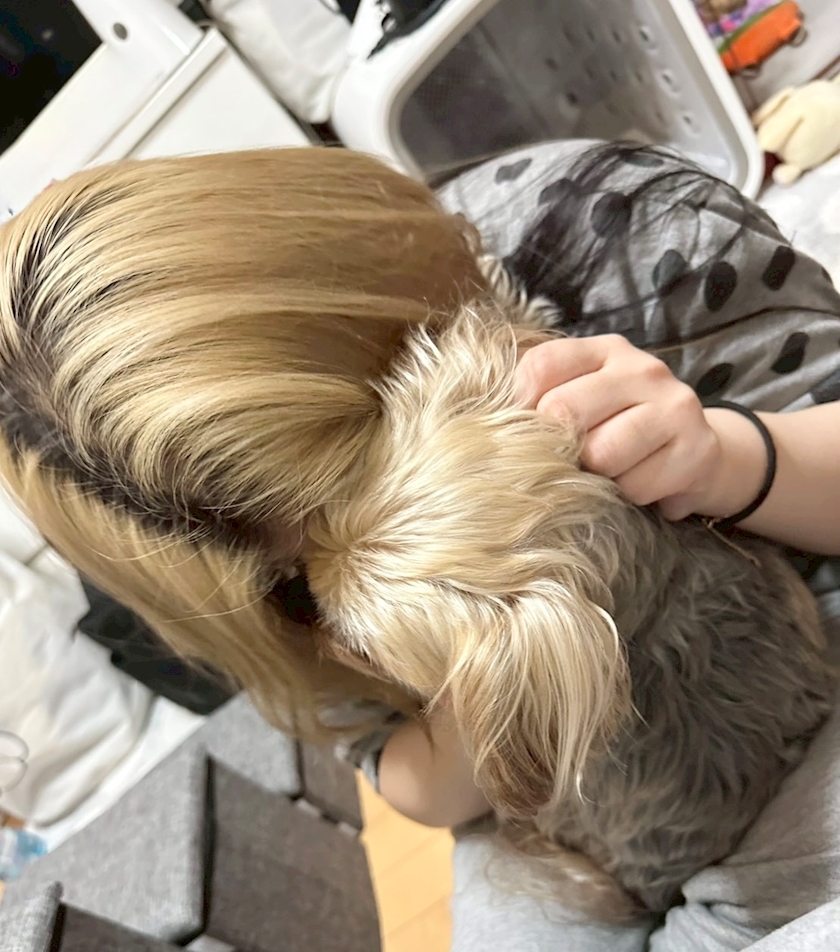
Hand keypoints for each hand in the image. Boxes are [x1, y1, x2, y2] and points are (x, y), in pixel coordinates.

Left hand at [515, 335, 753, 519]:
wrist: (699, 451)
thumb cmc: (622, 427)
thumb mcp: (585, 398)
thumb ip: (544, 398)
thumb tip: (493, 427)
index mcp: (605, 351)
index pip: (539, 366)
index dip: (524, 406)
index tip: (536, 429)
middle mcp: (641, 369)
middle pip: (563, 411)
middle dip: (563, 446)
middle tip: (580, 456)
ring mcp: (673, 405)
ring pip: (601, 455)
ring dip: (599, 475)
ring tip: (614, 470)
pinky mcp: (697, 448)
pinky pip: (635, 487)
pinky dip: (631, 495)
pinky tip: (644, 480)